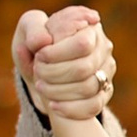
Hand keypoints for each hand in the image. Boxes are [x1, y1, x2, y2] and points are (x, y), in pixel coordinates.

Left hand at [13, 4, 116, 120]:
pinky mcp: (104, 92)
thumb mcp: (30, 28)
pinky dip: (70, 109)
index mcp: (89, 27)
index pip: (82, 44)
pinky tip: (53, 105)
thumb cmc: (37, 41)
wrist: (42, 63)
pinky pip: (93, 106)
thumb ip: (34, 29)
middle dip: (54, 73)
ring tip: (40, 86)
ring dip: (59, 91)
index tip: (39, 56)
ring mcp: (106, 71)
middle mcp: (104, 48)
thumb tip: (42, 41)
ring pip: (89, 88)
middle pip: (84, 68)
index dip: (58, 53)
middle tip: (37, 72)